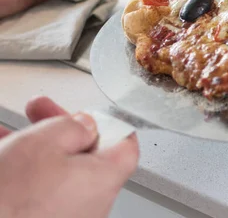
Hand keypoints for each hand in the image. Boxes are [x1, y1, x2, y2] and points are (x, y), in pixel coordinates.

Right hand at [0, 97, 138, 217]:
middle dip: (58, 130)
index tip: (86, 113)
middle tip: (38, 111)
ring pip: (56, 172)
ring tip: (9, 133)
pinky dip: (23, 171)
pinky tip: (3, 152)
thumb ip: (74, 126)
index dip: (106, 123)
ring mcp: (68, 217)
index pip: (125, 145)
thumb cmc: (10, 199)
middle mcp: (93, 204)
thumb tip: (85, 125)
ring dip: (33, 148)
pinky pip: (39, 191)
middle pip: (86, 157)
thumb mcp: (45, 141)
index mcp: (104, 180)